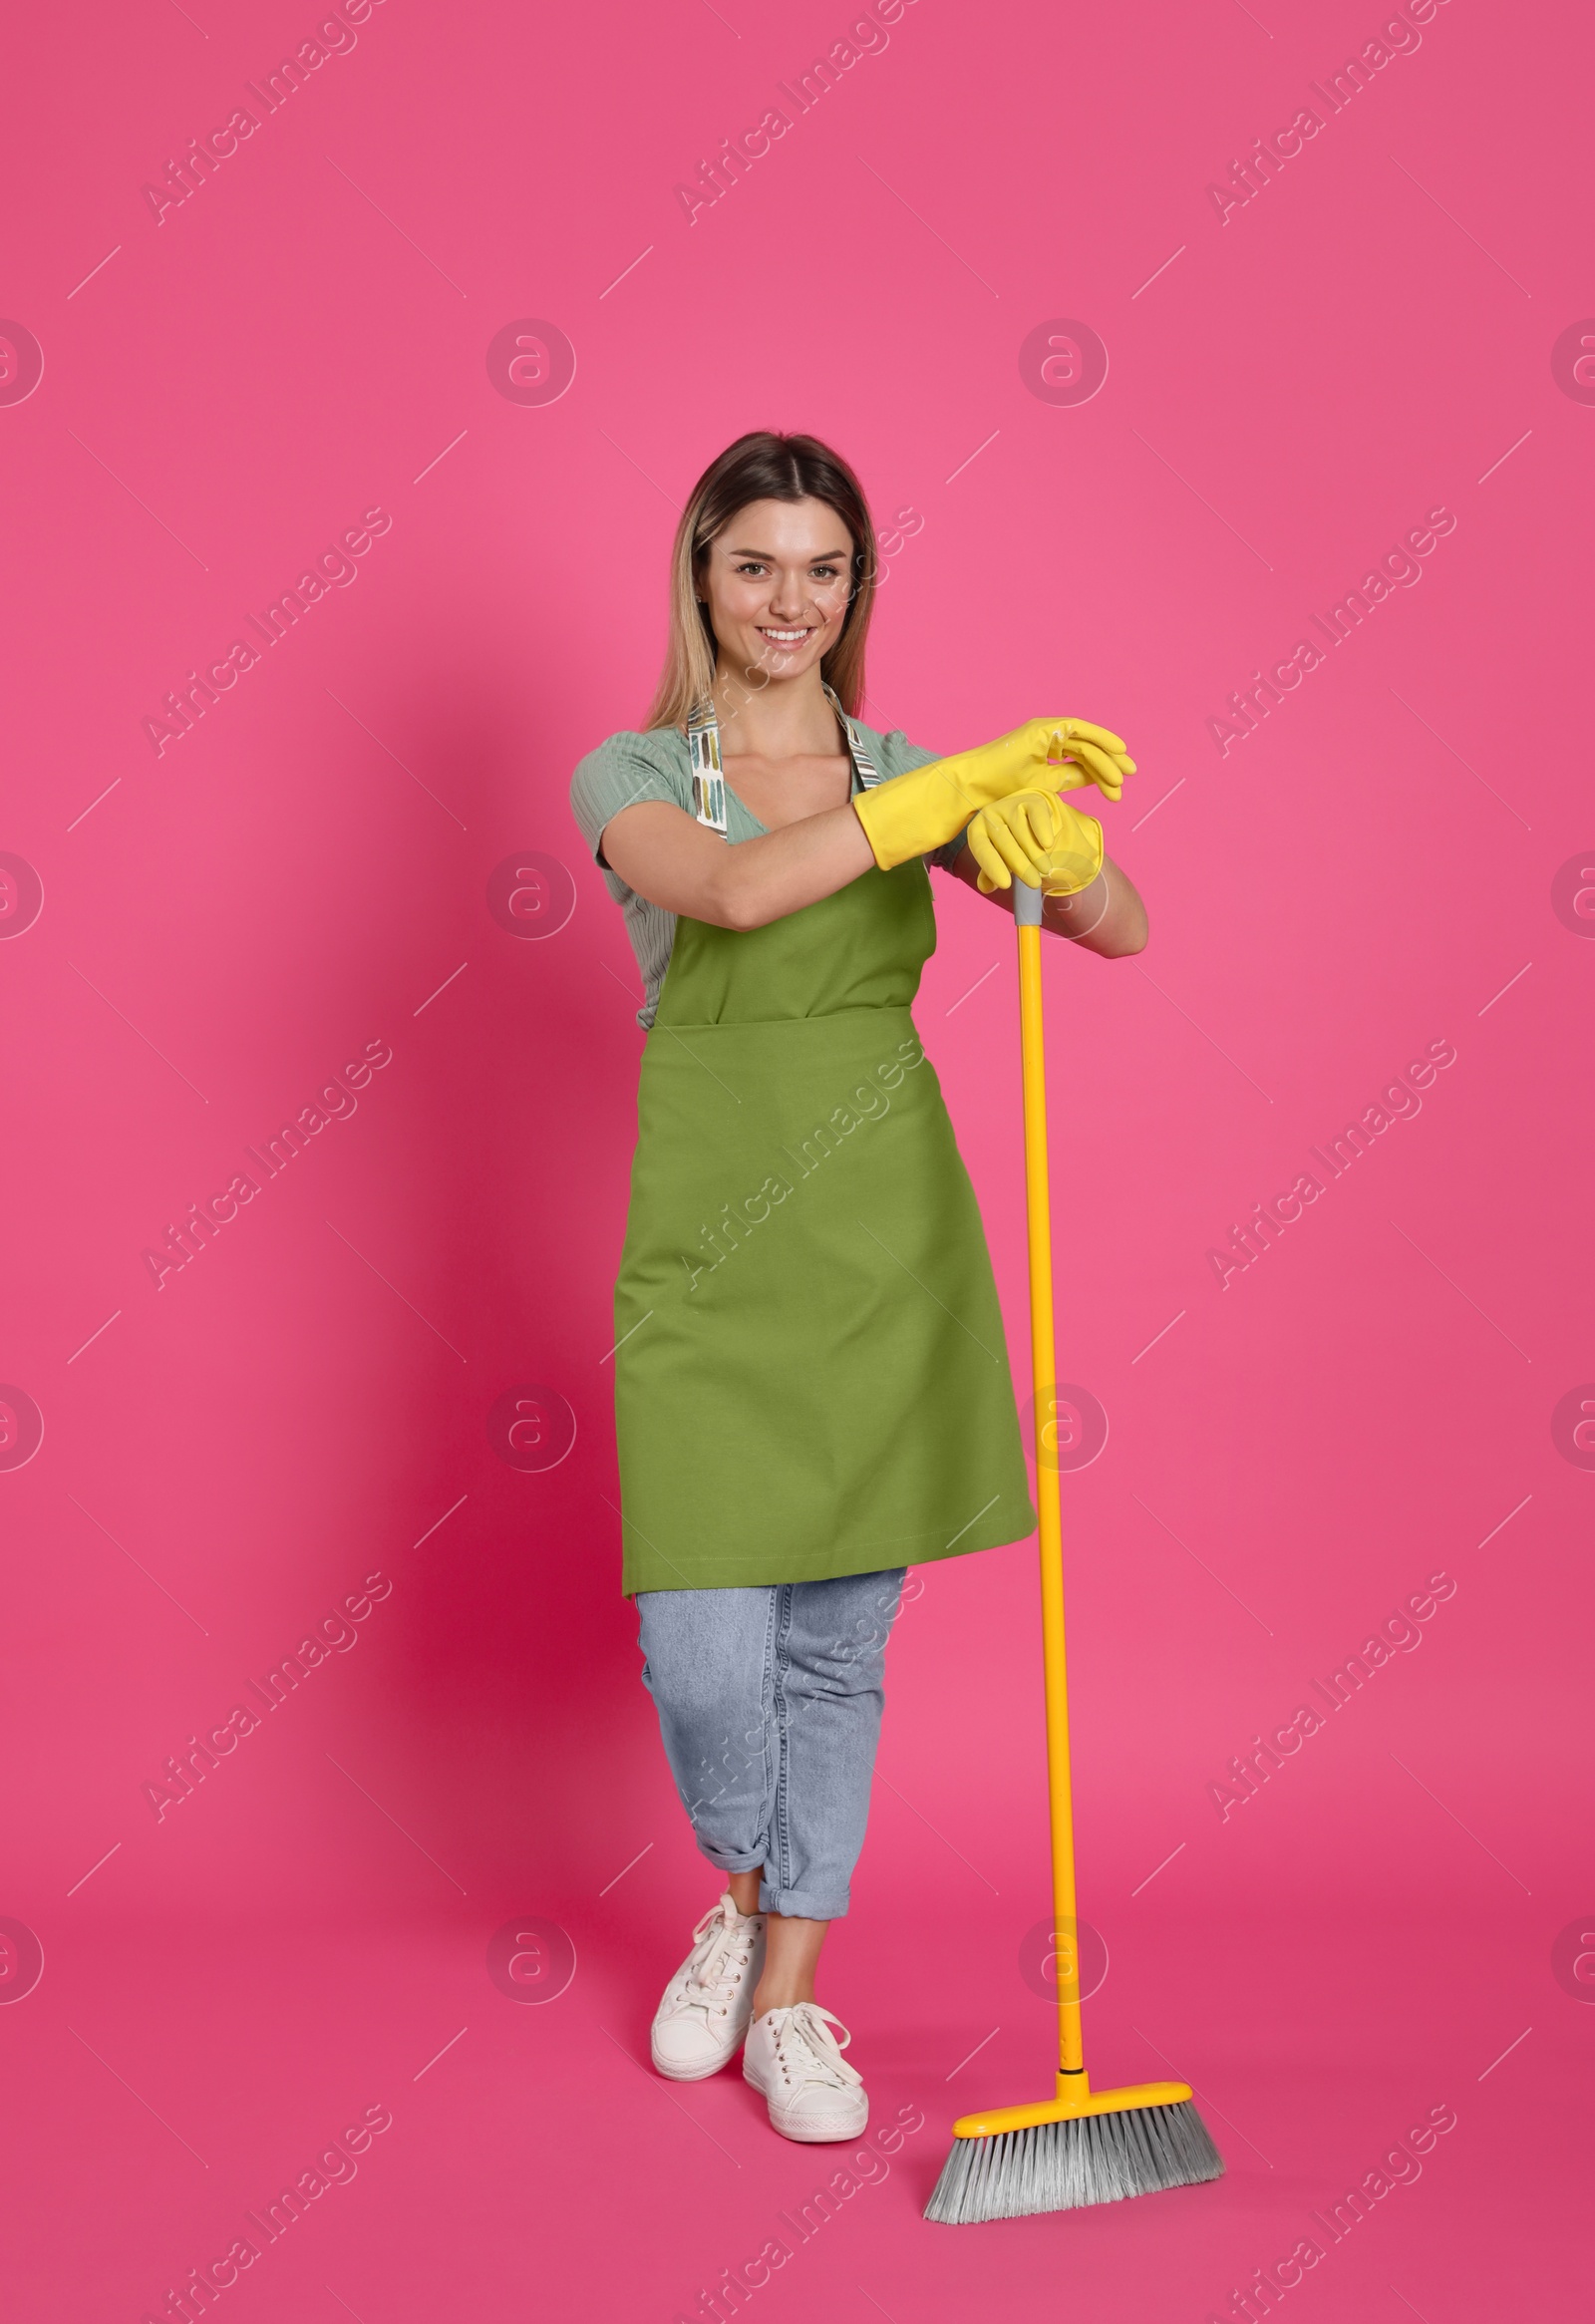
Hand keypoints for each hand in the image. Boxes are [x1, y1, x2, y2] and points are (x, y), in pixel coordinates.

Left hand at [966, 790, 1103, 896]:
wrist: (1027, 817)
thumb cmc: (1008, 843)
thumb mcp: (997, 857)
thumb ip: (990, 873)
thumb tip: (985, 888)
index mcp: (977, 831)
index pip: (982, 849)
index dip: (992, 867)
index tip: (1005, 885)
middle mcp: (990, 815)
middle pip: (1005, 843)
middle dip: (1021, 866)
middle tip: (1034, 883)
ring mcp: (1010, 806)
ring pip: (1022, 832)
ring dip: (1035, 854)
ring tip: (1045, 870)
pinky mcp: (1031, 801)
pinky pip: (1037, 816)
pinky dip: (1042, 830)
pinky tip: (1048, 844)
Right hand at [977, 717, 1134, 805]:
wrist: (976, 787)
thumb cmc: (1002, 792)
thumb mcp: (1045, 788)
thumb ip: (1070, 779)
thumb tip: (1097, 778)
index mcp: (1047, 755)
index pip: (1082, 761)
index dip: (1102, 774)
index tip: (1118, 792)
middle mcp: (1048, 739)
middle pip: (1088, 748)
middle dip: (1111, 763)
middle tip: (1131, 777)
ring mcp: (1045, 731)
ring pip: (1086, 740)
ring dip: (1107, 757)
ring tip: (1121, 777)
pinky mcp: (1043, 728)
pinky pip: (1078, 729)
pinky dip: (1099, 737)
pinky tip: (1116, 750)